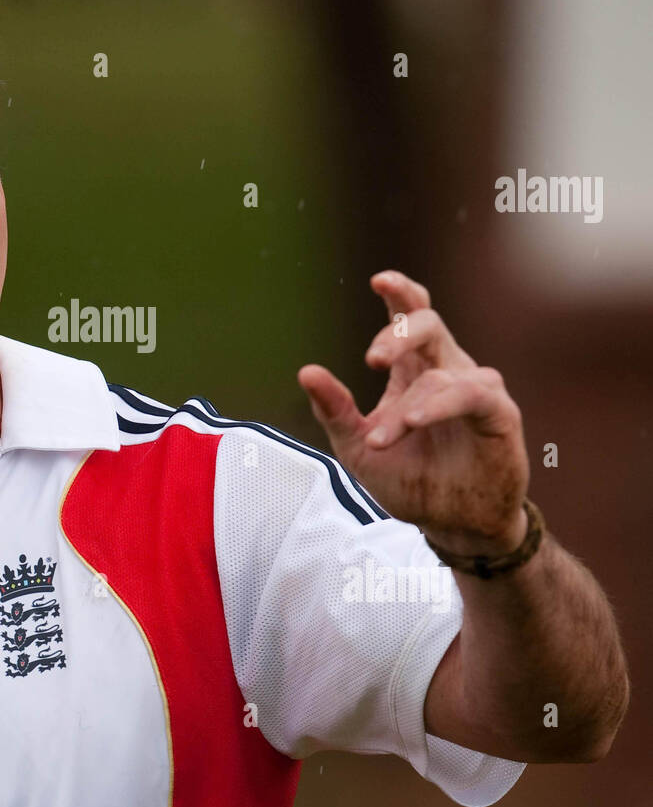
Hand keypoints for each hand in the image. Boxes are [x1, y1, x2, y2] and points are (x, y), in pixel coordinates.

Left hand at [298, 271, 529, 555]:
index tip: (379, 280)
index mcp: (415, 371)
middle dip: (399, 332)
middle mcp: (447, 371)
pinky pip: (472, 395)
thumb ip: (335, 411)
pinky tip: (415, 420)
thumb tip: (306, 371)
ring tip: (381, 438)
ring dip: (407, 406)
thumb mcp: (359, 448)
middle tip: (373, 360)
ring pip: (441, 372)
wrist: (451, 525)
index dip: (400, 293)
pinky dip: (440, 405)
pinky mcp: (500, 415)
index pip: (411, 316)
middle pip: (430, 325)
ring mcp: (475, 391)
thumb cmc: (410, 480)